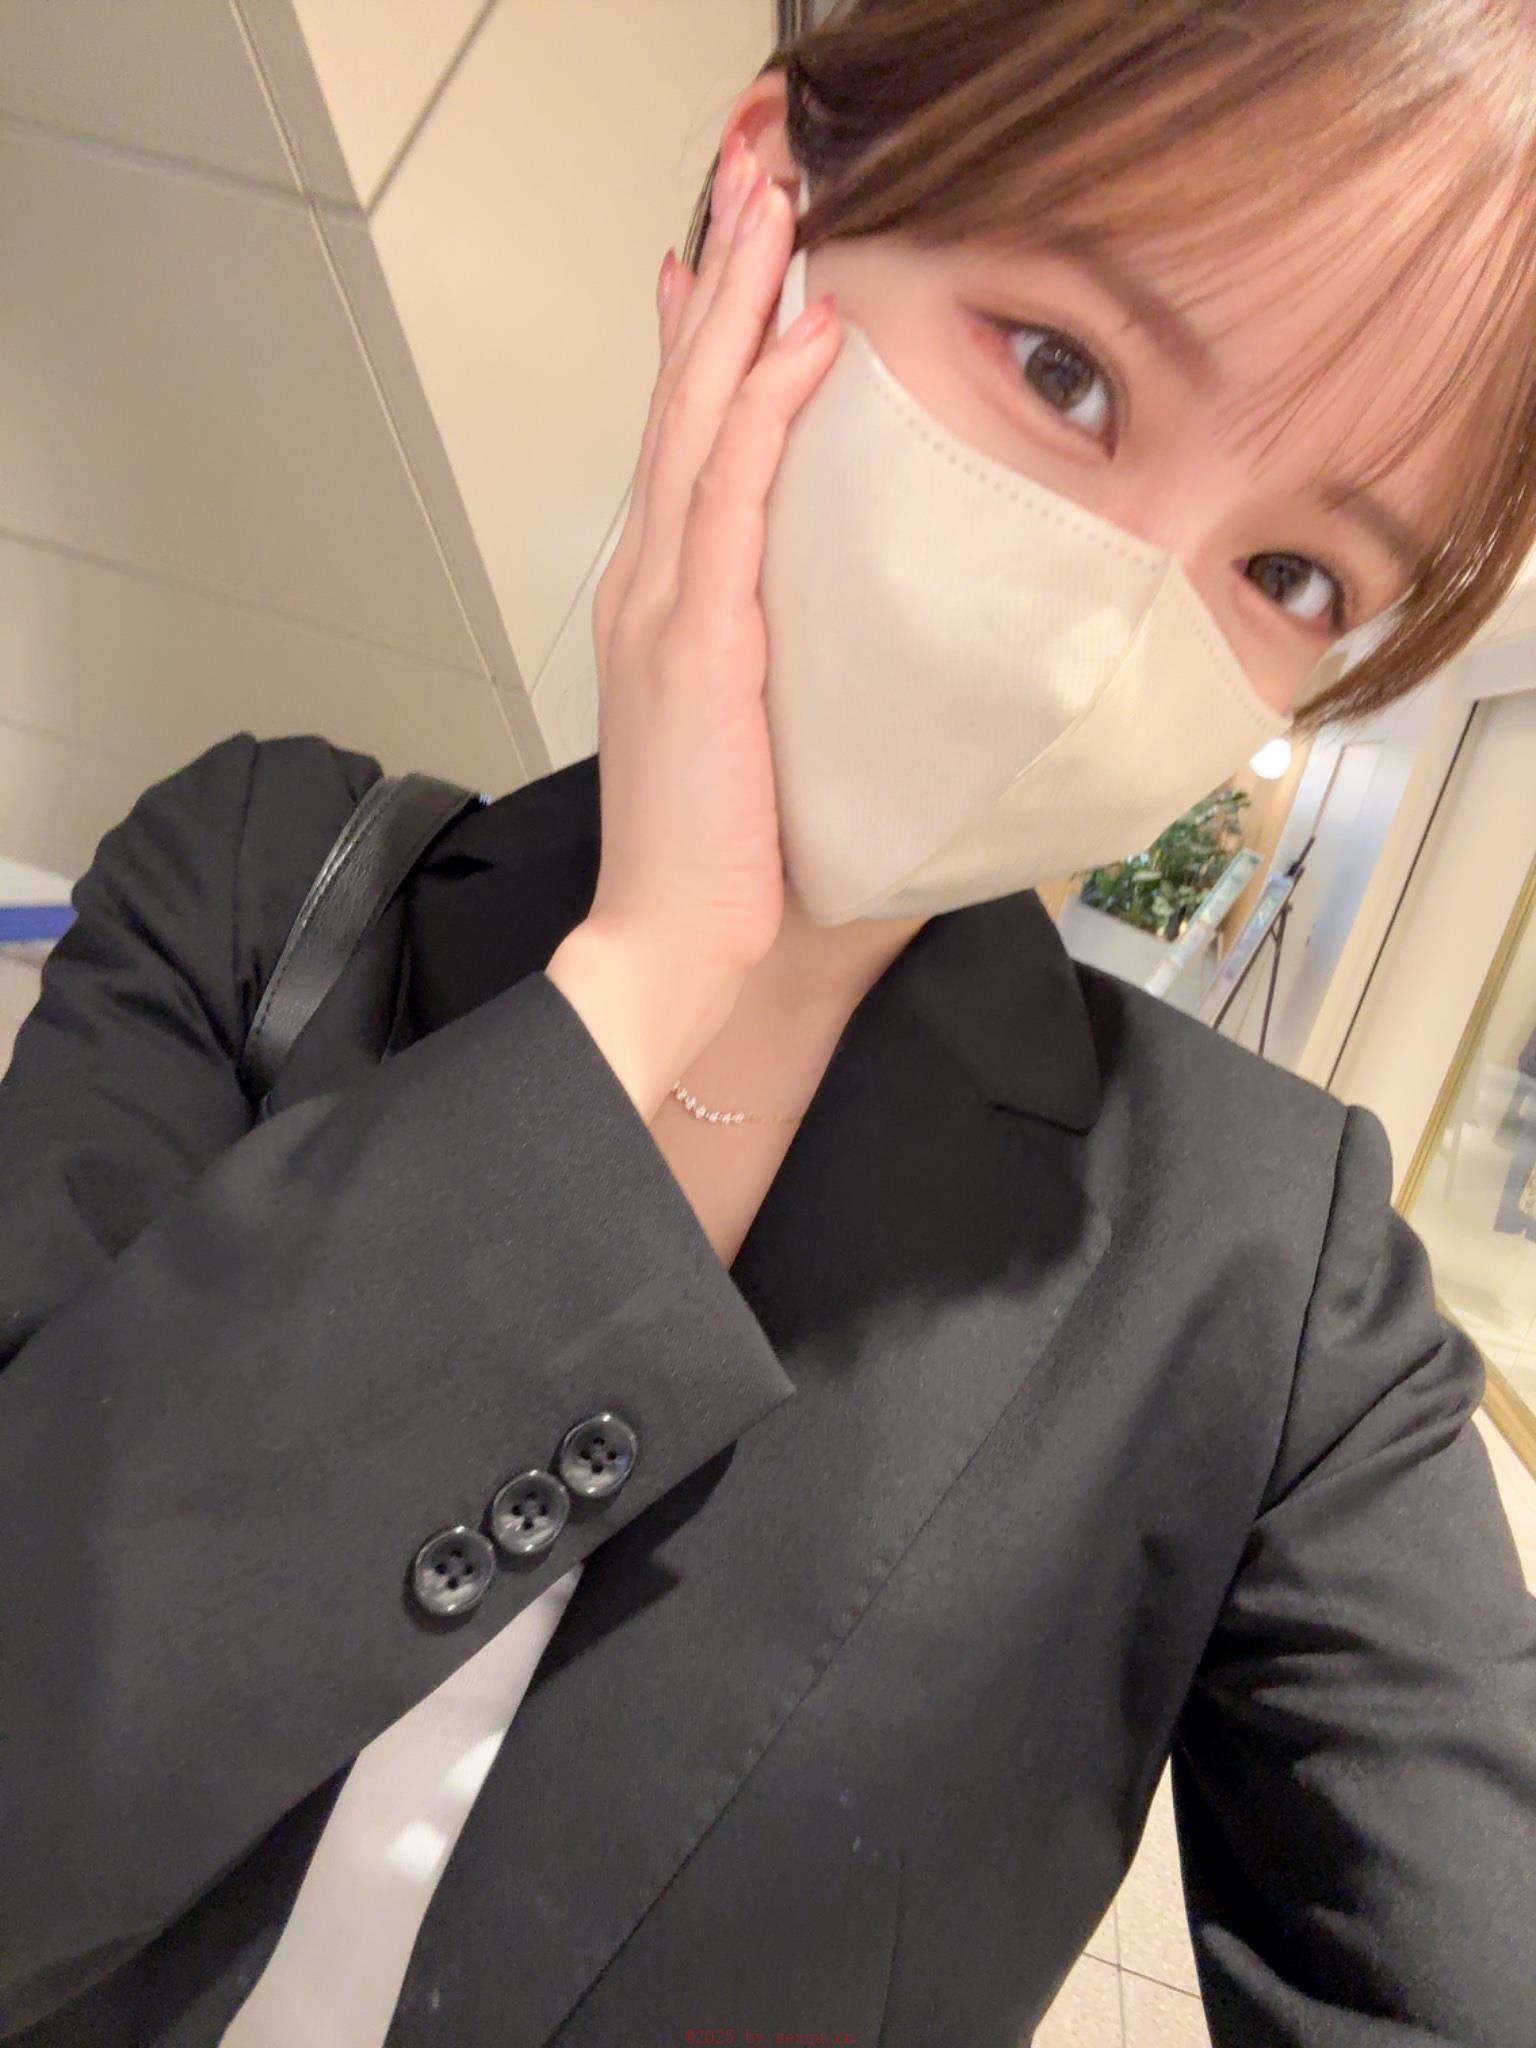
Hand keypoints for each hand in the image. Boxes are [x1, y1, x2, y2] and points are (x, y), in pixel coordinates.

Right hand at [583, 136, 840, 990]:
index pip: (676, 450)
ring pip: (697, 421)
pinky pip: (734, 495)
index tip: (705, 264)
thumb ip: (764, 662)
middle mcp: (647, 585)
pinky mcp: (700, 640)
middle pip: (678, 403)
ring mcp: (665, 605)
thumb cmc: (715, 856)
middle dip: (712, 280)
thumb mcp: (738, 734)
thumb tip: (826, 637)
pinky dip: (766, 405)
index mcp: (658, 605)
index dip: (689, 346)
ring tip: (769, 200)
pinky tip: (802, 331)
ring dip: (735, 303)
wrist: (668, 941)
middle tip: (744, 174)